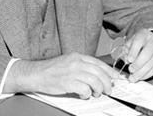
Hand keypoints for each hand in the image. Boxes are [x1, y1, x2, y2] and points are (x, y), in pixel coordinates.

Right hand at [4, 52, 118, 98]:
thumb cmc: (52, 70)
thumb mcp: (69, 62)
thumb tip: (97, 74)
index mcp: (78, 56)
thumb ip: (82, 66)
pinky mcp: (68, 82)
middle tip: (108, 90)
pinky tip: (84, 95)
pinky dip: (87, 94)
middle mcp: (77, 62)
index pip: (99, 63)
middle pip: (100, 72)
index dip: (110, 72)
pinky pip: (85, 89)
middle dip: (107, 83)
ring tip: (96, 94)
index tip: (116, 78)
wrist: (37, 73)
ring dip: (99, 90)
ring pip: (95, 81)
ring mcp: (72, 72)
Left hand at [124, 29, 152, 81]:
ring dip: (142, 72)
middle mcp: (152, 42)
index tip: (129, 60)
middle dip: (138, 64)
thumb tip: (126, 60)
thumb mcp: (130, 41)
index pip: (138, 42)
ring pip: (152, 63)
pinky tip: (141, 77)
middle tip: (131, 70)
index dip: (133, 52)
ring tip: (133, 77)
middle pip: (147, 54)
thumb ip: (126, 49)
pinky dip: (147, 74)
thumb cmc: (138, 40)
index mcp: (142, 35)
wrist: (150, 38)